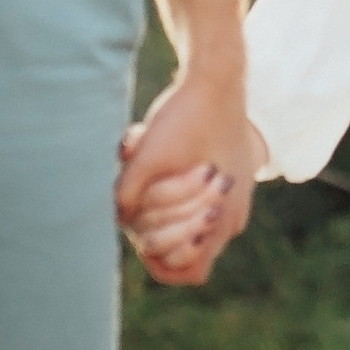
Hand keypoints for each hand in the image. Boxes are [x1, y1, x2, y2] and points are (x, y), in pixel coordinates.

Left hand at [115, 67, 262, 286]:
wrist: (217, 76)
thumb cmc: (187, 116)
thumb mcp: (149, 157)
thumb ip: (128, 196)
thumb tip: (116, 220)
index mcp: (221, 218)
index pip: (190, 272)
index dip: (161, 262)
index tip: (139, 240)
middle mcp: (231, 215)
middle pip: (188, 249)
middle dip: (158, 228)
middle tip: (140, 200)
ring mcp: (234, 197)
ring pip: (190, 222)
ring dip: (162, 204)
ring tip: (144, 164)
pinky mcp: (228, 176)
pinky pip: (196, 200)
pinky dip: (172, 187)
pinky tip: (155, 153)